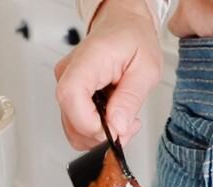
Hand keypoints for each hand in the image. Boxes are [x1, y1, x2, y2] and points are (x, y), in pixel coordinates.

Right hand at [54, 0, 161, 149]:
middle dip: (102, 135)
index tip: (115, 129)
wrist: (124, 25)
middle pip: (71, 121)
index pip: (71, 98)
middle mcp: (69, 74)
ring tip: (123, 119)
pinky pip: (78, 123)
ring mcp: (67, 85)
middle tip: (128, 124)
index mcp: (88, 61)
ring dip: (101, 134)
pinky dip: (97, 129)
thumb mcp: (146, 68)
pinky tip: (113, 117)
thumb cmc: (134, 39)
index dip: (91, 124)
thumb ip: (130, 99)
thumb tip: (117, 127)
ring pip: (74, 129)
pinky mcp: (71, 95)